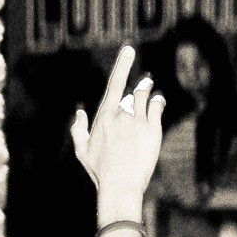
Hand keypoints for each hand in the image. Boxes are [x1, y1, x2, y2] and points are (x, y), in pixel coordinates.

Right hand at [71, 45, 165, 206]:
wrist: (120, 185)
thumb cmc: (100, 170)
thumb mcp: (81, 150)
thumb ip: (78, 128)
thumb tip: (78, 112)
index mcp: (104, 116)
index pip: (114, 84)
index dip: (123, 65)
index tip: (129, 50)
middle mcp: (121, 114)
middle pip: (131, 92)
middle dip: (138, 87)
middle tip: (143, 83)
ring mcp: (138, 121)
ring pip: (144, 96)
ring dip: (147, 90)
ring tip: (149, 89)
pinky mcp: (152, 129)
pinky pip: (157, 106)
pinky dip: (158, 101)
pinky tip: (158, 101)